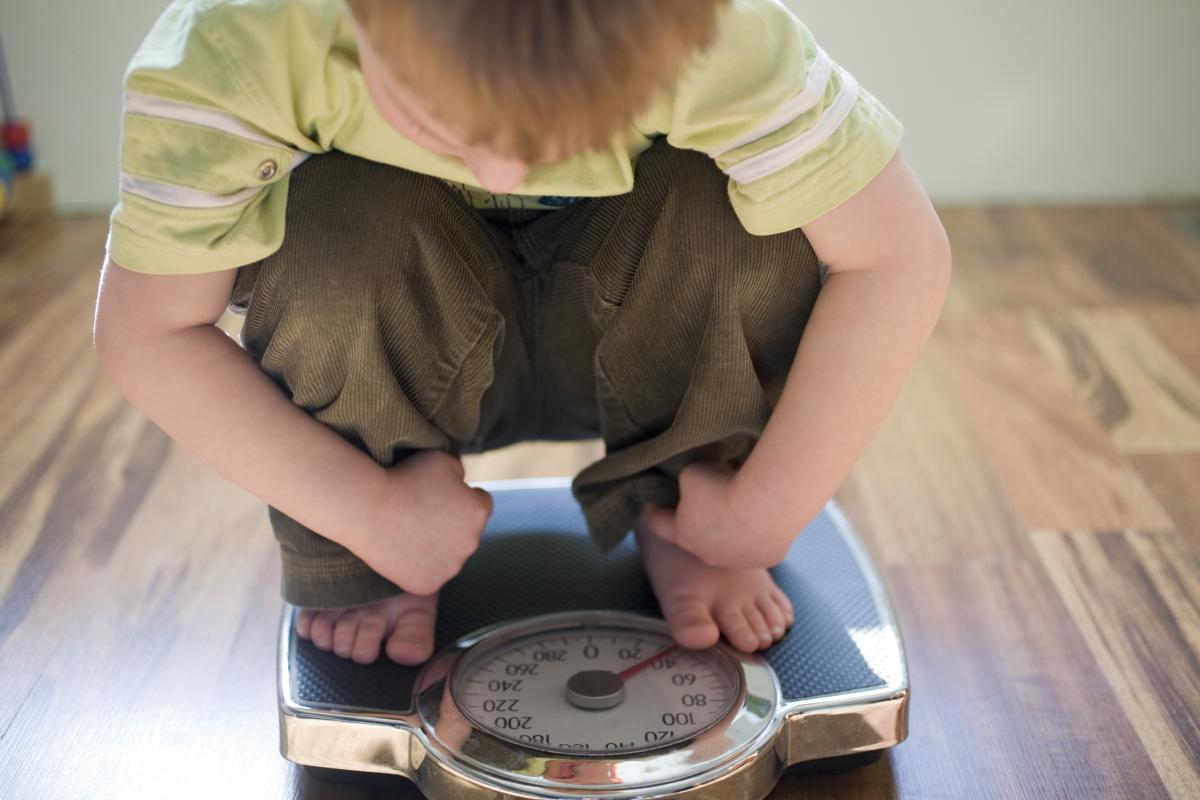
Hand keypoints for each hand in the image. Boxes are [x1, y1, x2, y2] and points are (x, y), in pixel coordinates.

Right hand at [349, 450, 491, 594]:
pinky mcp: (430, 584)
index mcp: (479, 511)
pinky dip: (420, 565)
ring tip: (410, 532)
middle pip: (466, 532)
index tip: (440, 495)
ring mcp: (451, 567)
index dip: (460, 496)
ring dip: (438, 546)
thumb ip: (461, 472)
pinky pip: (430, 574)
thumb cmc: (404, 478)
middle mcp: (472, 542)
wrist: (367, 509)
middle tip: (422, 514)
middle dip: (451, 523)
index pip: (480, 502)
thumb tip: (462, 484)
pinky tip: (404, 550)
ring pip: (450, 555)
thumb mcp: (442, 459)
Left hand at [641, 461, 794, 568]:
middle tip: (708, 501)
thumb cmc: (721, 487)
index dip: (654, 512)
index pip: (658, 524)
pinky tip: (766, 515)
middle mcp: (709, 555)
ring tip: (743, 507)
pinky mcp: (768, 558)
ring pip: (732, 545)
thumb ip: (686, 482)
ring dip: (732, 530)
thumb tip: (696, 485)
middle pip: (698, 538)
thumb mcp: (691, 474)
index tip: (653, 503)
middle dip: (699, 521)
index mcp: (683, 535)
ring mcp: (739, 560)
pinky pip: (760, 544)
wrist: (766, 502)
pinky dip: (760, 532)